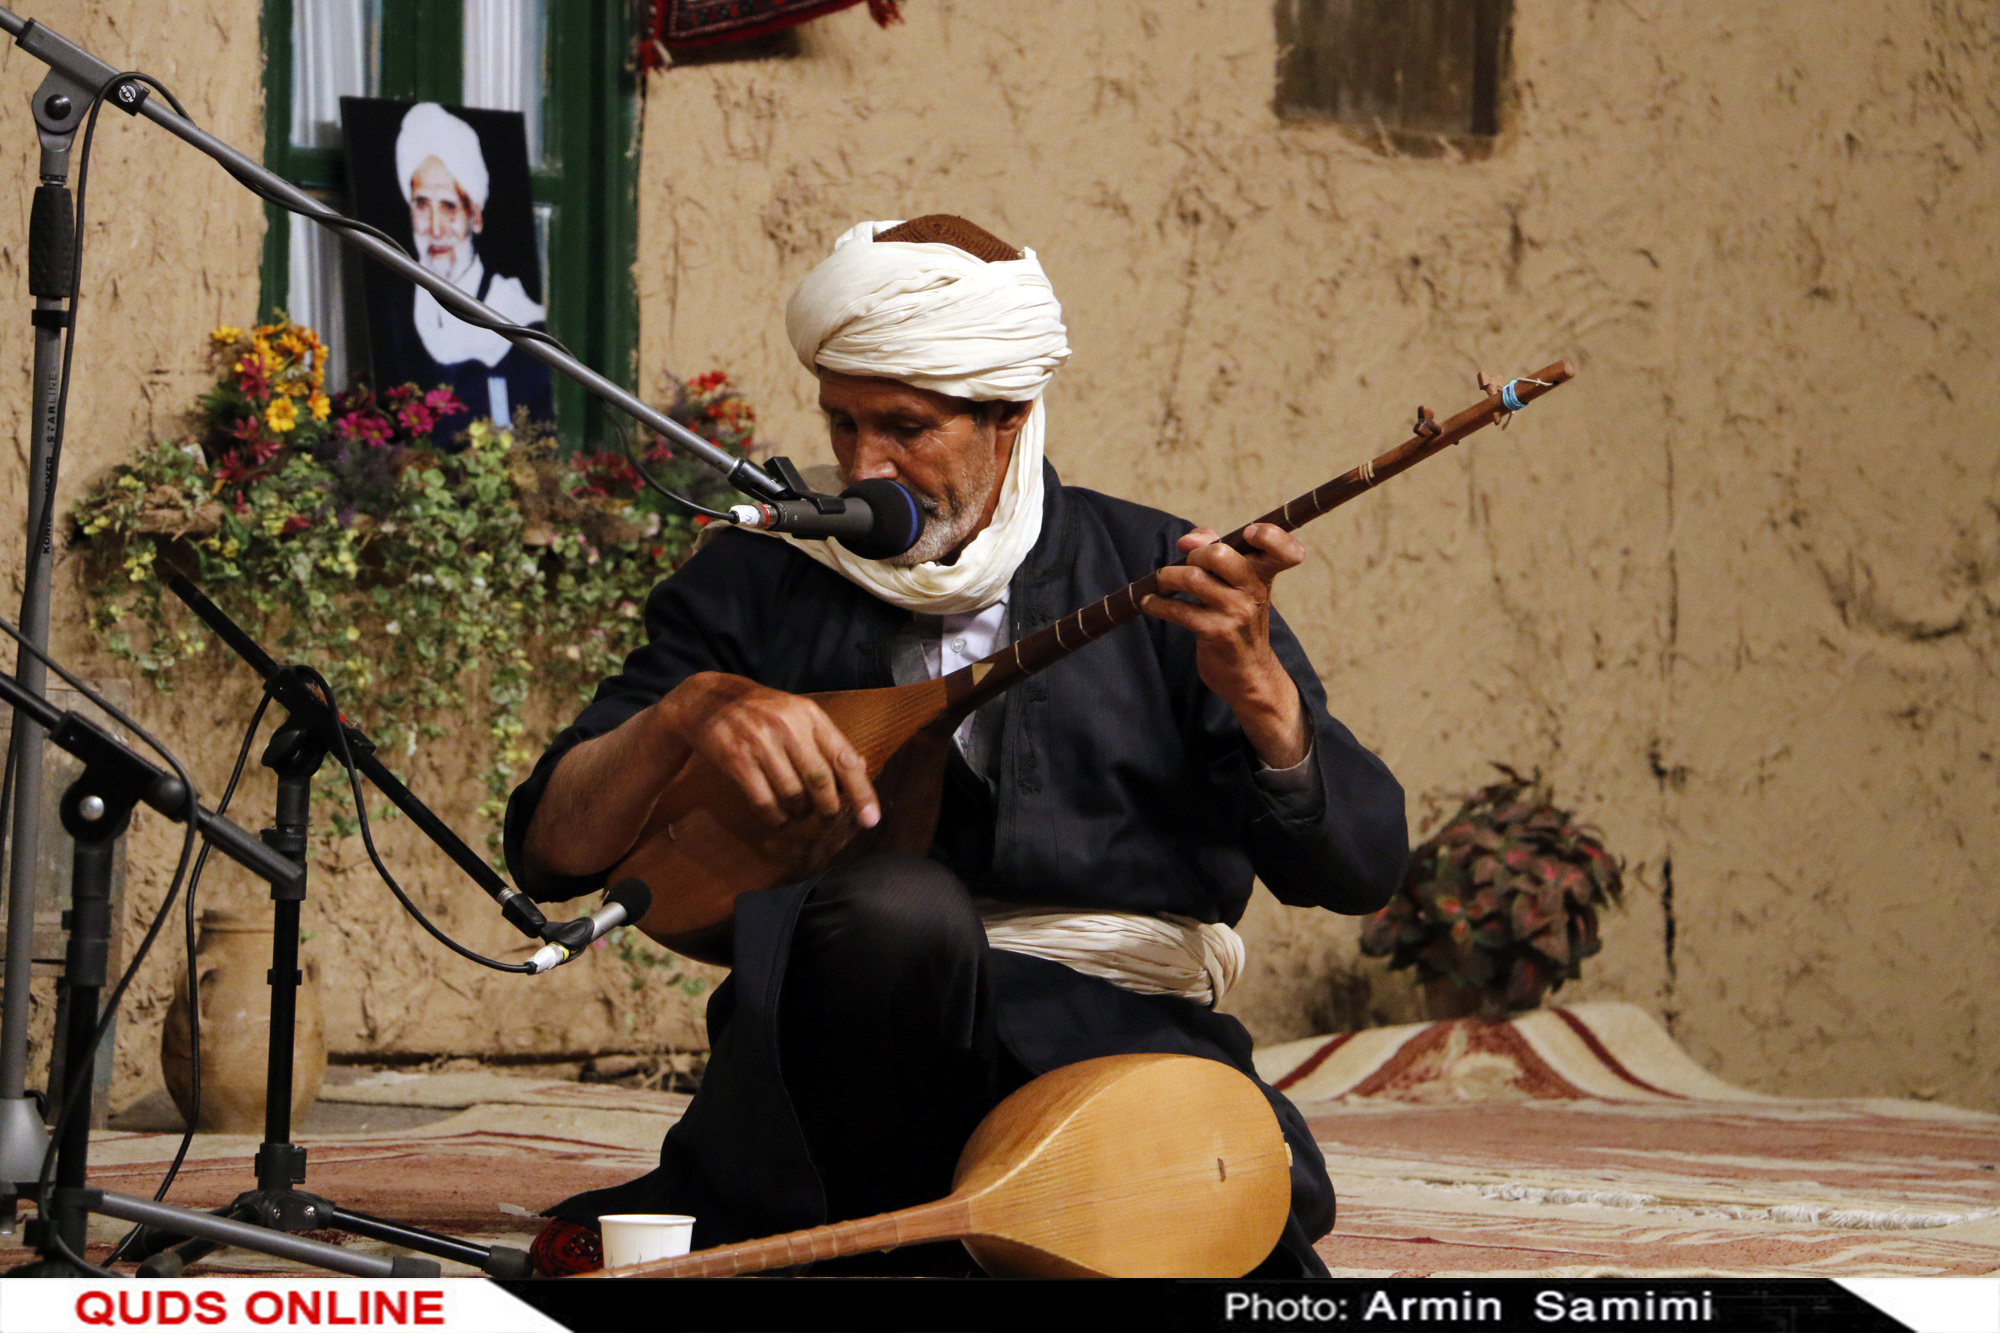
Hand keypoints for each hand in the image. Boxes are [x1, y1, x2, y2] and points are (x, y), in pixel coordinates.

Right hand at [654, 673, 879, 829]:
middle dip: (828, 808)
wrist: (708, 701)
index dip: (861, 793)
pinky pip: (764, 802)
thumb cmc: (763, 712)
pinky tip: (777, 817)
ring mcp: (761, 744)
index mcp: (810, 716)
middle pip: (820, 782)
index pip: (844, 758)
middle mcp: (788, 727)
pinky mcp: (737, 761)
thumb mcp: (798, 715)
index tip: (871, 820)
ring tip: (798, 813)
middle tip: (827, 816)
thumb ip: (827, 741)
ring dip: (800, 814)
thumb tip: (859, 768)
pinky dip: (775, 818)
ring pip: (793, 796)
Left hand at [1141, 523, 1310, 768]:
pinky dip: (1156, 603)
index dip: (1270, 536)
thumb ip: (1217, 550)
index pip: (1285, 551)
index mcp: (1265, 575)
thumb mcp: (1237, 584)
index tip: (1248, 532)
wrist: (1249, 673)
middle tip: (1187, 564)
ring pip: (1193, 578)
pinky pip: (1178, 610)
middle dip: (1194, 555)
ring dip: (1168, 577)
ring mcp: (1237, 613)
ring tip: (1161, 581)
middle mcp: (1255, 591)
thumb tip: (1187, 539)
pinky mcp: (1216, 633)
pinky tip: (1149, 603)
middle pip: (1219, 554)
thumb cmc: (1238, 619)